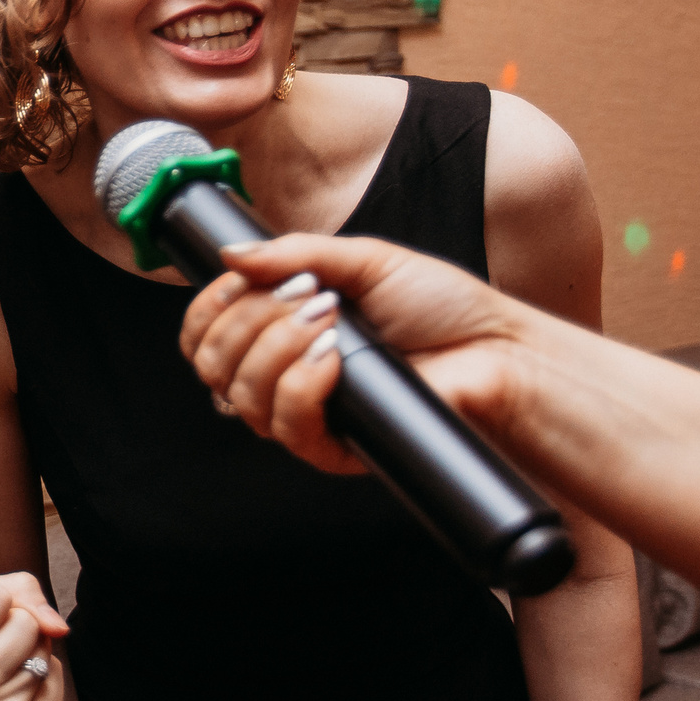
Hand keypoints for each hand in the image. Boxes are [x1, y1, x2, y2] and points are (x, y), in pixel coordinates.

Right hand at [179, 234, 536, 474]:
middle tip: (309, 297)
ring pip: (239, 396)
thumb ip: (294, 253)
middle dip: (249, 320)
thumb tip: (230, 256)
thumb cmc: (442, 305)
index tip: (240, 282)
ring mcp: (304, 413)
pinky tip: (332, 360)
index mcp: (279, 330)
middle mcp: (282, 374)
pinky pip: (284, 427)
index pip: (204, 335)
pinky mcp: (330, 447)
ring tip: (330, 323)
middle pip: (211, 364)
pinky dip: (299, 386)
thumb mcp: (365, 259)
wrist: (495, 350)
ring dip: (276, 349)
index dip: (207, 309)